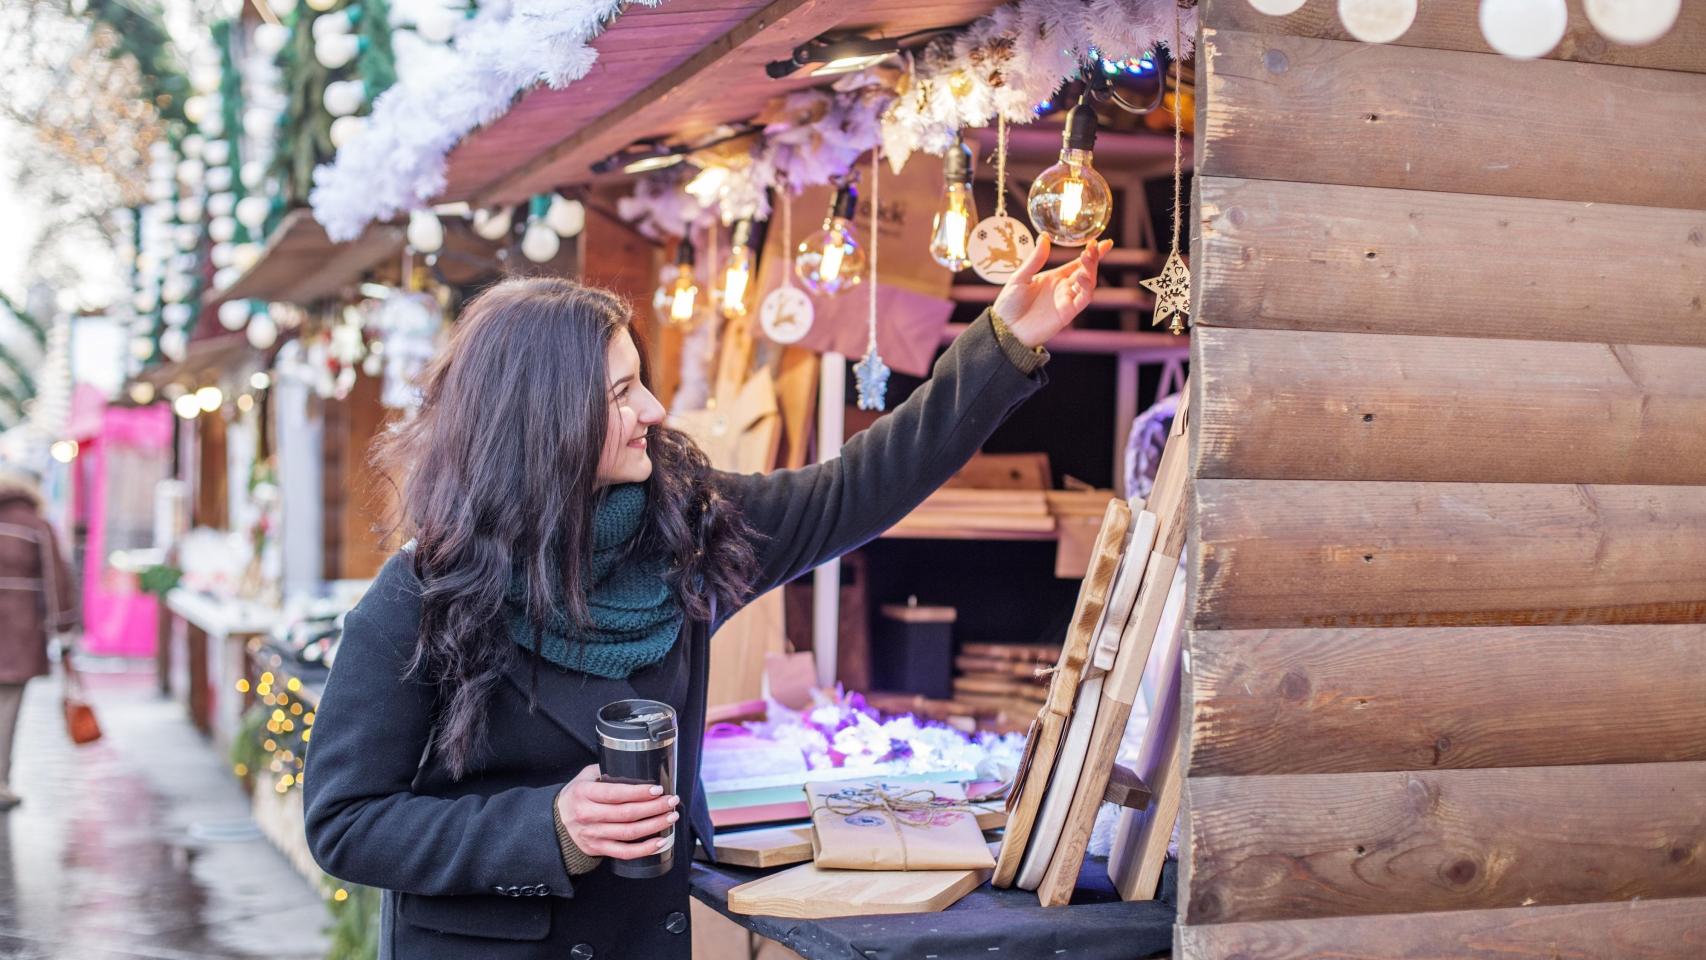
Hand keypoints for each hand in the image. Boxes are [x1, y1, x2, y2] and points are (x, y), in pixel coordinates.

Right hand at [555, 765, 679, 859]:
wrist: (555, 824)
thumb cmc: (575, 797)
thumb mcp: (584, 777)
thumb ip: (605, 770)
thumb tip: (634, 765)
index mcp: (584, 794)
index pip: (615, 793)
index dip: (639, 792)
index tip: (658, 789)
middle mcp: (588, 815)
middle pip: (627, 814)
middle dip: (654, 807)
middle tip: (672, 801)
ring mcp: (593, 835)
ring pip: (629, 833)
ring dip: (654, 825)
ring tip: (671, 816)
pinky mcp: (598, 849)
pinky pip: (625, 852)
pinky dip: (644, 849)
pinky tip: (660, 841)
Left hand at [991, 235, 1113, 347]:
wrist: (1005, 328)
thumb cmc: (1009, 304)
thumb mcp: (1020, 277)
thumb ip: (1035, 259)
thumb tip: (1044, 237)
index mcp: (1053, 278)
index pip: (1076, 264)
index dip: (1090, 253)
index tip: (1103, 242)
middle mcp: (1063, 288)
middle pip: (1085, 271)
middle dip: (1094, 258)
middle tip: (1097, 245)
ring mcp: (1066, 300)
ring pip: (1088, 283)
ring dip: (1091, 270)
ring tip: (1087, 257)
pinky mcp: (1067, 313)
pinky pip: (1083, 299)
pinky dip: (1086, 288)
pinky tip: (1081, 277)